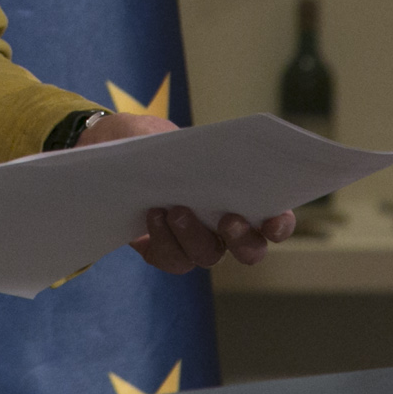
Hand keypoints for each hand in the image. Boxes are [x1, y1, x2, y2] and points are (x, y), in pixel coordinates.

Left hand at [77, 112, 299, 273]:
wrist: (112, 154)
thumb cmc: (154, 141)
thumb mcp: (169, 134)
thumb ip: (187, 145)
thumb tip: (198, 152)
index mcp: (241, 196)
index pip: (274, 220)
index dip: (280, 224)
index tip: (273, 219)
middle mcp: (225, 227)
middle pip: (249, 250)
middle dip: (242, 239)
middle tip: (228, 218)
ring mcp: (196, 242)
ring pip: (207, 256)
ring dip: (194, 236)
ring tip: (176, 210)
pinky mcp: (165, 251)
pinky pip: (172, 259)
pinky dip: (164, 240)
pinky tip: (153, 215)